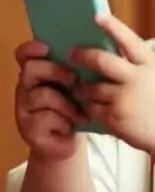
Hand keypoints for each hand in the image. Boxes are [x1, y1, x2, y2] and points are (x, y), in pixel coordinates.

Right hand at [15, 41, 86, 161]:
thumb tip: (93, 51)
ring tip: (80, 113)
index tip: (46, 47)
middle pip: (31, 69)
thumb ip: (77, 68)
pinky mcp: (28, 129)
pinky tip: (71, 126)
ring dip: (67, 103)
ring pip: (43, 95)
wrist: (68, 143)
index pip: (24, 54)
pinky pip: (46, 118)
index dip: (31, 48)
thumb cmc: (75, 109)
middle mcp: (25, 88)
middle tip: (74, 79)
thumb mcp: (77, 86)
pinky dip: (64, 121)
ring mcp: (24, 109)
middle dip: (56, 71)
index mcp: (37, 73)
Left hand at [71, 15, 154, 154]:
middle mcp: (137, 79)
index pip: (130, 41)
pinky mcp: (116, 118)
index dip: (113, 27)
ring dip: (83, 89)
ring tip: (79, 89)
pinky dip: (89, 109)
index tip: (98, 16)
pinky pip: (93, 110)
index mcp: (151, 67)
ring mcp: (125, 99)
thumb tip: (123, 55)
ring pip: (93, 88)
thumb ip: (145, 68)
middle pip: (103, 61)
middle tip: (73, 54)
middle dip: (85, 56)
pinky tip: (88, 109)